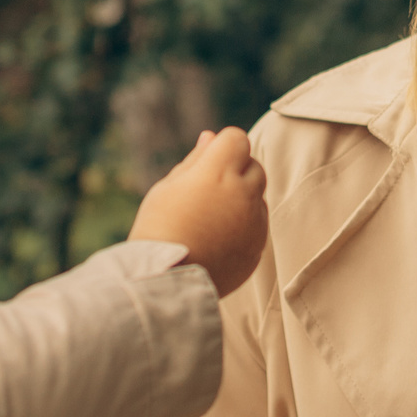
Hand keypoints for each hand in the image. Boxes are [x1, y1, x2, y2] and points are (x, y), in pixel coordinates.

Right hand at [130, 127, 268, 296]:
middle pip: (254, 166)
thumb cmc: (158, 229)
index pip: (237, 139)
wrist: (164, 280)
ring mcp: (254, 223)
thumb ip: (195, 159)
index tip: (207, 163)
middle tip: (206, 192)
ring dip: (242, 199)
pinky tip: (217, 239)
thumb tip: (211, 136)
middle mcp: (242, 194)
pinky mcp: (258, 247)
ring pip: (258, 197)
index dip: (222, 147)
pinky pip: (258, 226)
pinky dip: (244, 226)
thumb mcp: (168, 187)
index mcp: (217, 172)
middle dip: (236, 171)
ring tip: (209, 219)